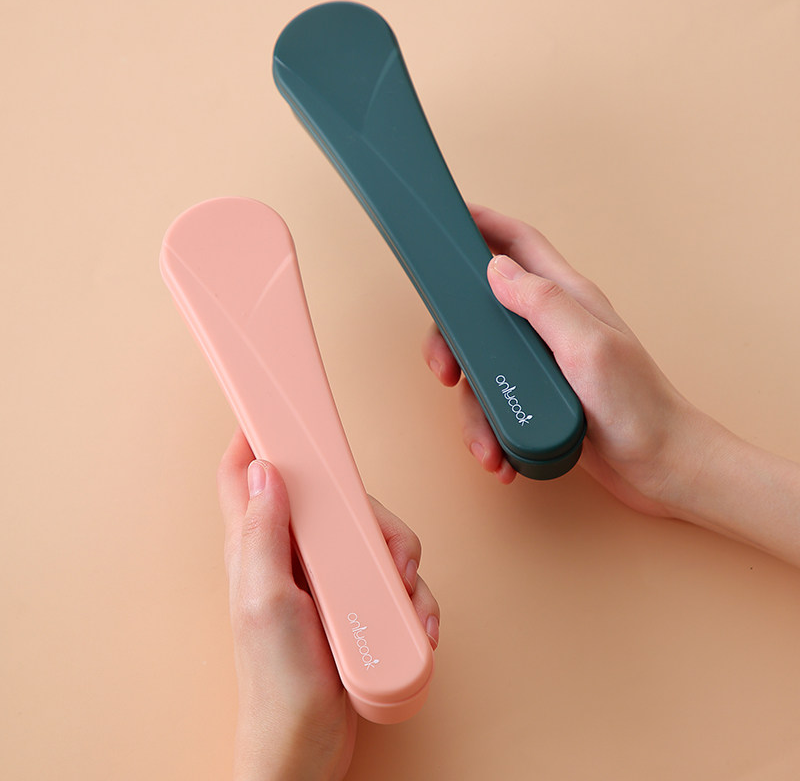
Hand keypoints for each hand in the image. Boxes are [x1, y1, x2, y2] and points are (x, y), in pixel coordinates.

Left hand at [218, 429, 439, 779]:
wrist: (308, 751)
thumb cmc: (277, 684)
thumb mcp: (264, 603)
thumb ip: (263, 535)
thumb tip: (263, 470)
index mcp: (258, 545)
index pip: (244, 472)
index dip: (260, 435)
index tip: (287, 409)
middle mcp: (293, 553)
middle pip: (336, 498)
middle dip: (374, 519)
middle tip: (392, 558)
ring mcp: (327, 577)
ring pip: (372, 535)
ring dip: (402, 565)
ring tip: (406, 604)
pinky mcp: (355, 601)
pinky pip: (393, 578)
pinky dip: (411, 597)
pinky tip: (413, 625)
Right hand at [423, 203, 707, 516]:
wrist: (663, 469)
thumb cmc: (640, 408)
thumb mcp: (588, 348)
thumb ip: (543, 304)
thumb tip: (496, 269)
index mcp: (567, 299)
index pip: (520, 245)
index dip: (485, 225)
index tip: (449, 220)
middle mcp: (550, 327)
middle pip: (481, 312)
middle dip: (453, 341)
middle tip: (445, 370)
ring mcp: (542, 365)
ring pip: (483, 368)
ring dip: (474, 410)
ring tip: (487, 445)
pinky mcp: (538, 400)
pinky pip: (496, 405)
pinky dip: (491, 432)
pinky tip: (501, 456)